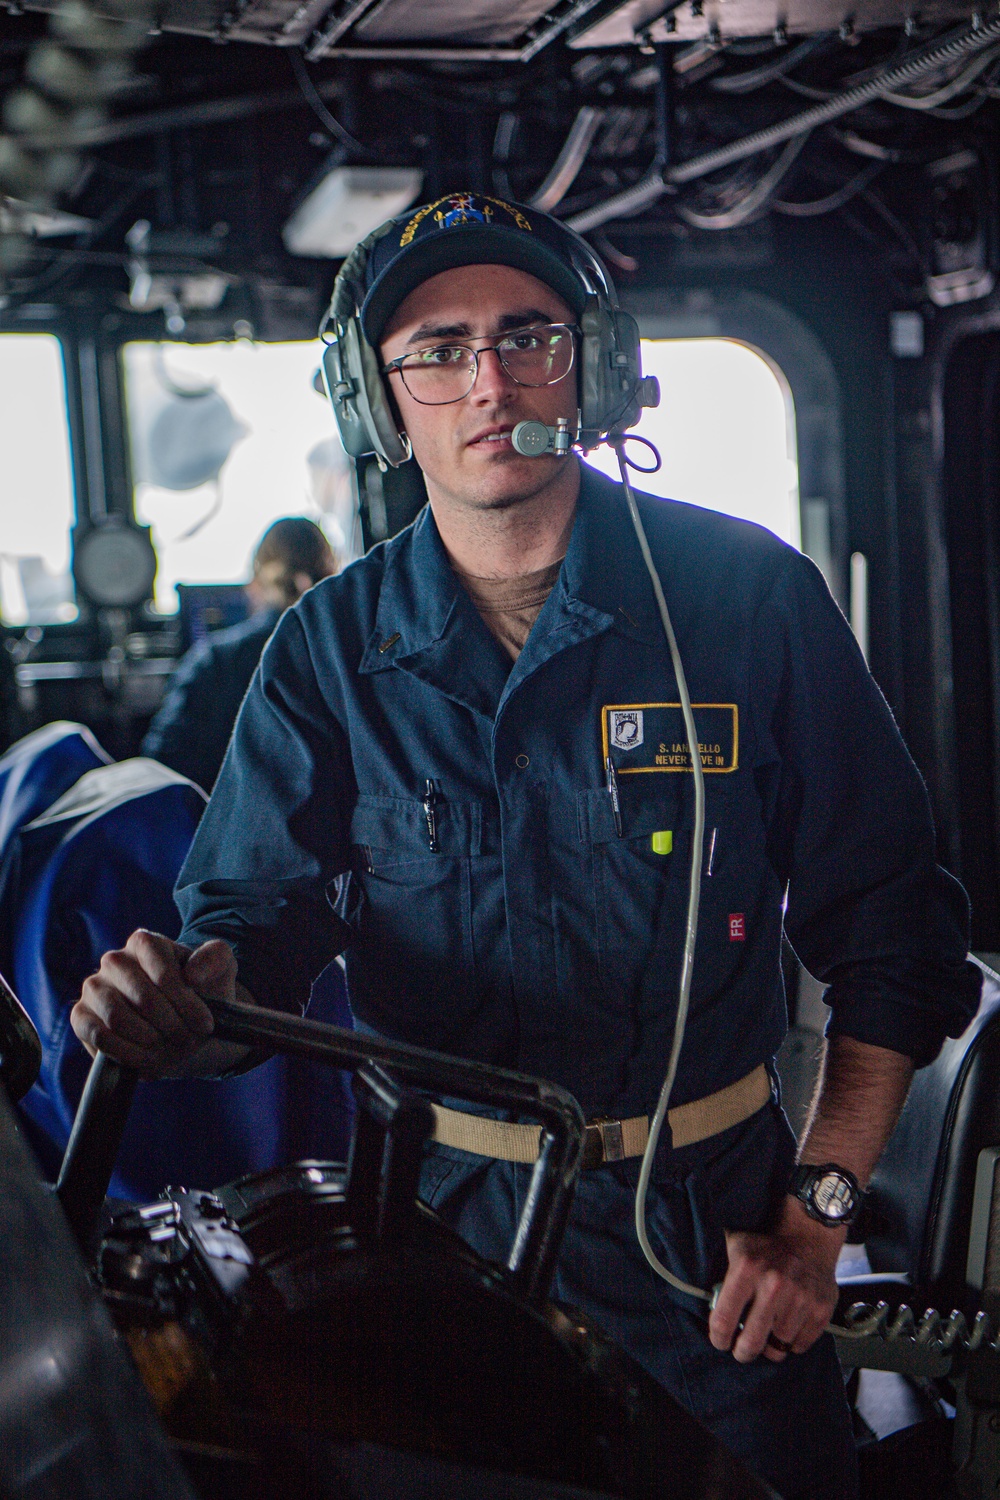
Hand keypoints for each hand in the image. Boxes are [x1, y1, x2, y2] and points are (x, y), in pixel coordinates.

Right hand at [71, 931, 234, 1076]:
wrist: (182, 1024)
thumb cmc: (201, 992)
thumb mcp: (221, 969)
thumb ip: (216, 959)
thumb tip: (192, 974)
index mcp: (146, 943)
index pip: (162, 971)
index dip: (186, 1003)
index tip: (205, 1024)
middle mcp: (114, 961)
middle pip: (143, 998)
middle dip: (172, 1026)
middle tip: (188, 1040)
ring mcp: (94, 988)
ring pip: (118, 1018)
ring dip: (150, 1041)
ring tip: (169, 1048)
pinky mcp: (81, 1017)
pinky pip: (99, 1037)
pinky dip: (127, 1053)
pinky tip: (147, 1057)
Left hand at [708, 1196, 842, 1363]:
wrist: (809, 1233)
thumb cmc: (767, 1243)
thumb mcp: (737, 1244)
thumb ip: (719, 1268)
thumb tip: (704, 1296)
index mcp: (746, 1269)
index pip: (723, 1321)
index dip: (719, 1338)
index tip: (721, 1341)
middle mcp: (773, 1285)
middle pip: (751, 1343)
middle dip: (742, 1352)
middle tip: (741, 1351)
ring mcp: (799, 1299)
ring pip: (777, 1349)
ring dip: (770, 1347)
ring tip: (767, 1337)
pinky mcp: (820, 1309)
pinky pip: (800, 1345)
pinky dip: (792, 1343)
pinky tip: (787, 1329)